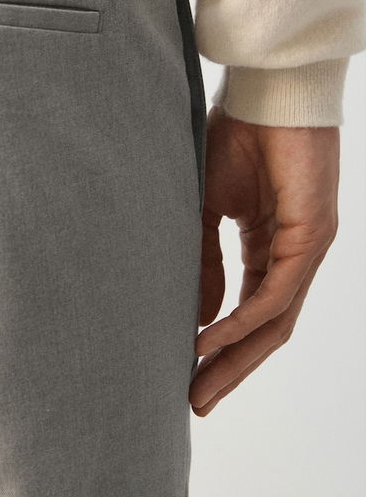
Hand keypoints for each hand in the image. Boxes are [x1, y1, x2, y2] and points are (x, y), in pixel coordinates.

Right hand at [189, 103, 339, 415]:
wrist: (263, 93)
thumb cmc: (235, 137)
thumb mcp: (205, 208)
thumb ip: (202, 261)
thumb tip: (197, 318)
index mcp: (269, 245)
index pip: (248, 310)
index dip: (220, 346)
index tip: (185, 373)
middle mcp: (292, 255)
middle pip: (264, 328)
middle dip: (230, 368)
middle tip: (197, 403)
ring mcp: (306, 249)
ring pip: (274, 321)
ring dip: (238, 357)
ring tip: (202, 387)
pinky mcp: (311, 239)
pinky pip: (277, 294)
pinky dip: (243, 321)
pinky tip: (213, 339)